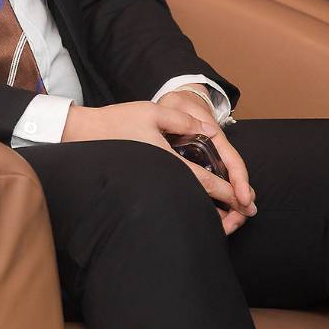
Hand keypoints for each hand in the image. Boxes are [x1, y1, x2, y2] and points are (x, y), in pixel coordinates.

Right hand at [62, 98, 256, 233]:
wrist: (83, 134)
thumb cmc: (117, 121)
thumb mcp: (153, 112)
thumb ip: (183, 120)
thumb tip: (209, 130)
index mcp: (167, 161)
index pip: (204, 182)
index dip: (228, 192)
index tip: (246, 201)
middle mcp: (161, 178)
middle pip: (197, 200)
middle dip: (223, 210)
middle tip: (243, 216)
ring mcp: (152, 185)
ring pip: (184, 203)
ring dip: (206, 211)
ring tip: (226, 216)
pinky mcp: (143, 186)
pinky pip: (171, 197)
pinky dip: (188, 203)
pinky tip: (196, 203)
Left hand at [156, 88, 255, 234]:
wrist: (178, 101)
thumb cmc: (176, 105)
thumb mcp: (176, 107)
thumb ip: (184, 118)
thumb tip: (206, 133)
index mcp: (214, 135)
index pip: (232, 161)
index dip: (239, 181)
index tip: (244, 200)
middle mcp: (217, 148)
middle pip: (235, 177)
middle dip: (239, 200)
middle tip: (235, 223)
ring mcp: (212, 157)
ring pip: (227, 183)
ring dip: (230, 205)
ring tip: (229, 226)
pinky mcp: (204, 165)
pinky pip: (214, 184)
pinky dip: (218, 201)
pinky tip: (218, 218)